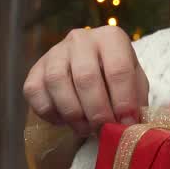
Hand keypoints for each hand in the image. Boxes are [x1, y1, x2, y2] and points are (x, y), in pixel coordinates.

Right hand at [22, 26, 148, 136]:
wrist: (88, 68)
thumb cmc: (115, 77)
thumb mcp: (134, 82)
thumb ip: (135, 100)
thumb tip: (131, 125)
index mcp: (111, 38)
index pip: (118, 68)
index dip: (123, 100)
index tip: (126, 123)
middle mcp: (81, 39)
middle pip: (86, 77)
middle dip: (97, 111)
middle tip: (104, 130)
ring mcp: (54, 52)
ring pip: (58, 82)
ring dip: (73, 113)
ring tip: (86, 129)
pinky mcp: (34, 69)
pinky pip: (36, 93)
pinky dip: (50, 113)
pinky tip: (65, 120)